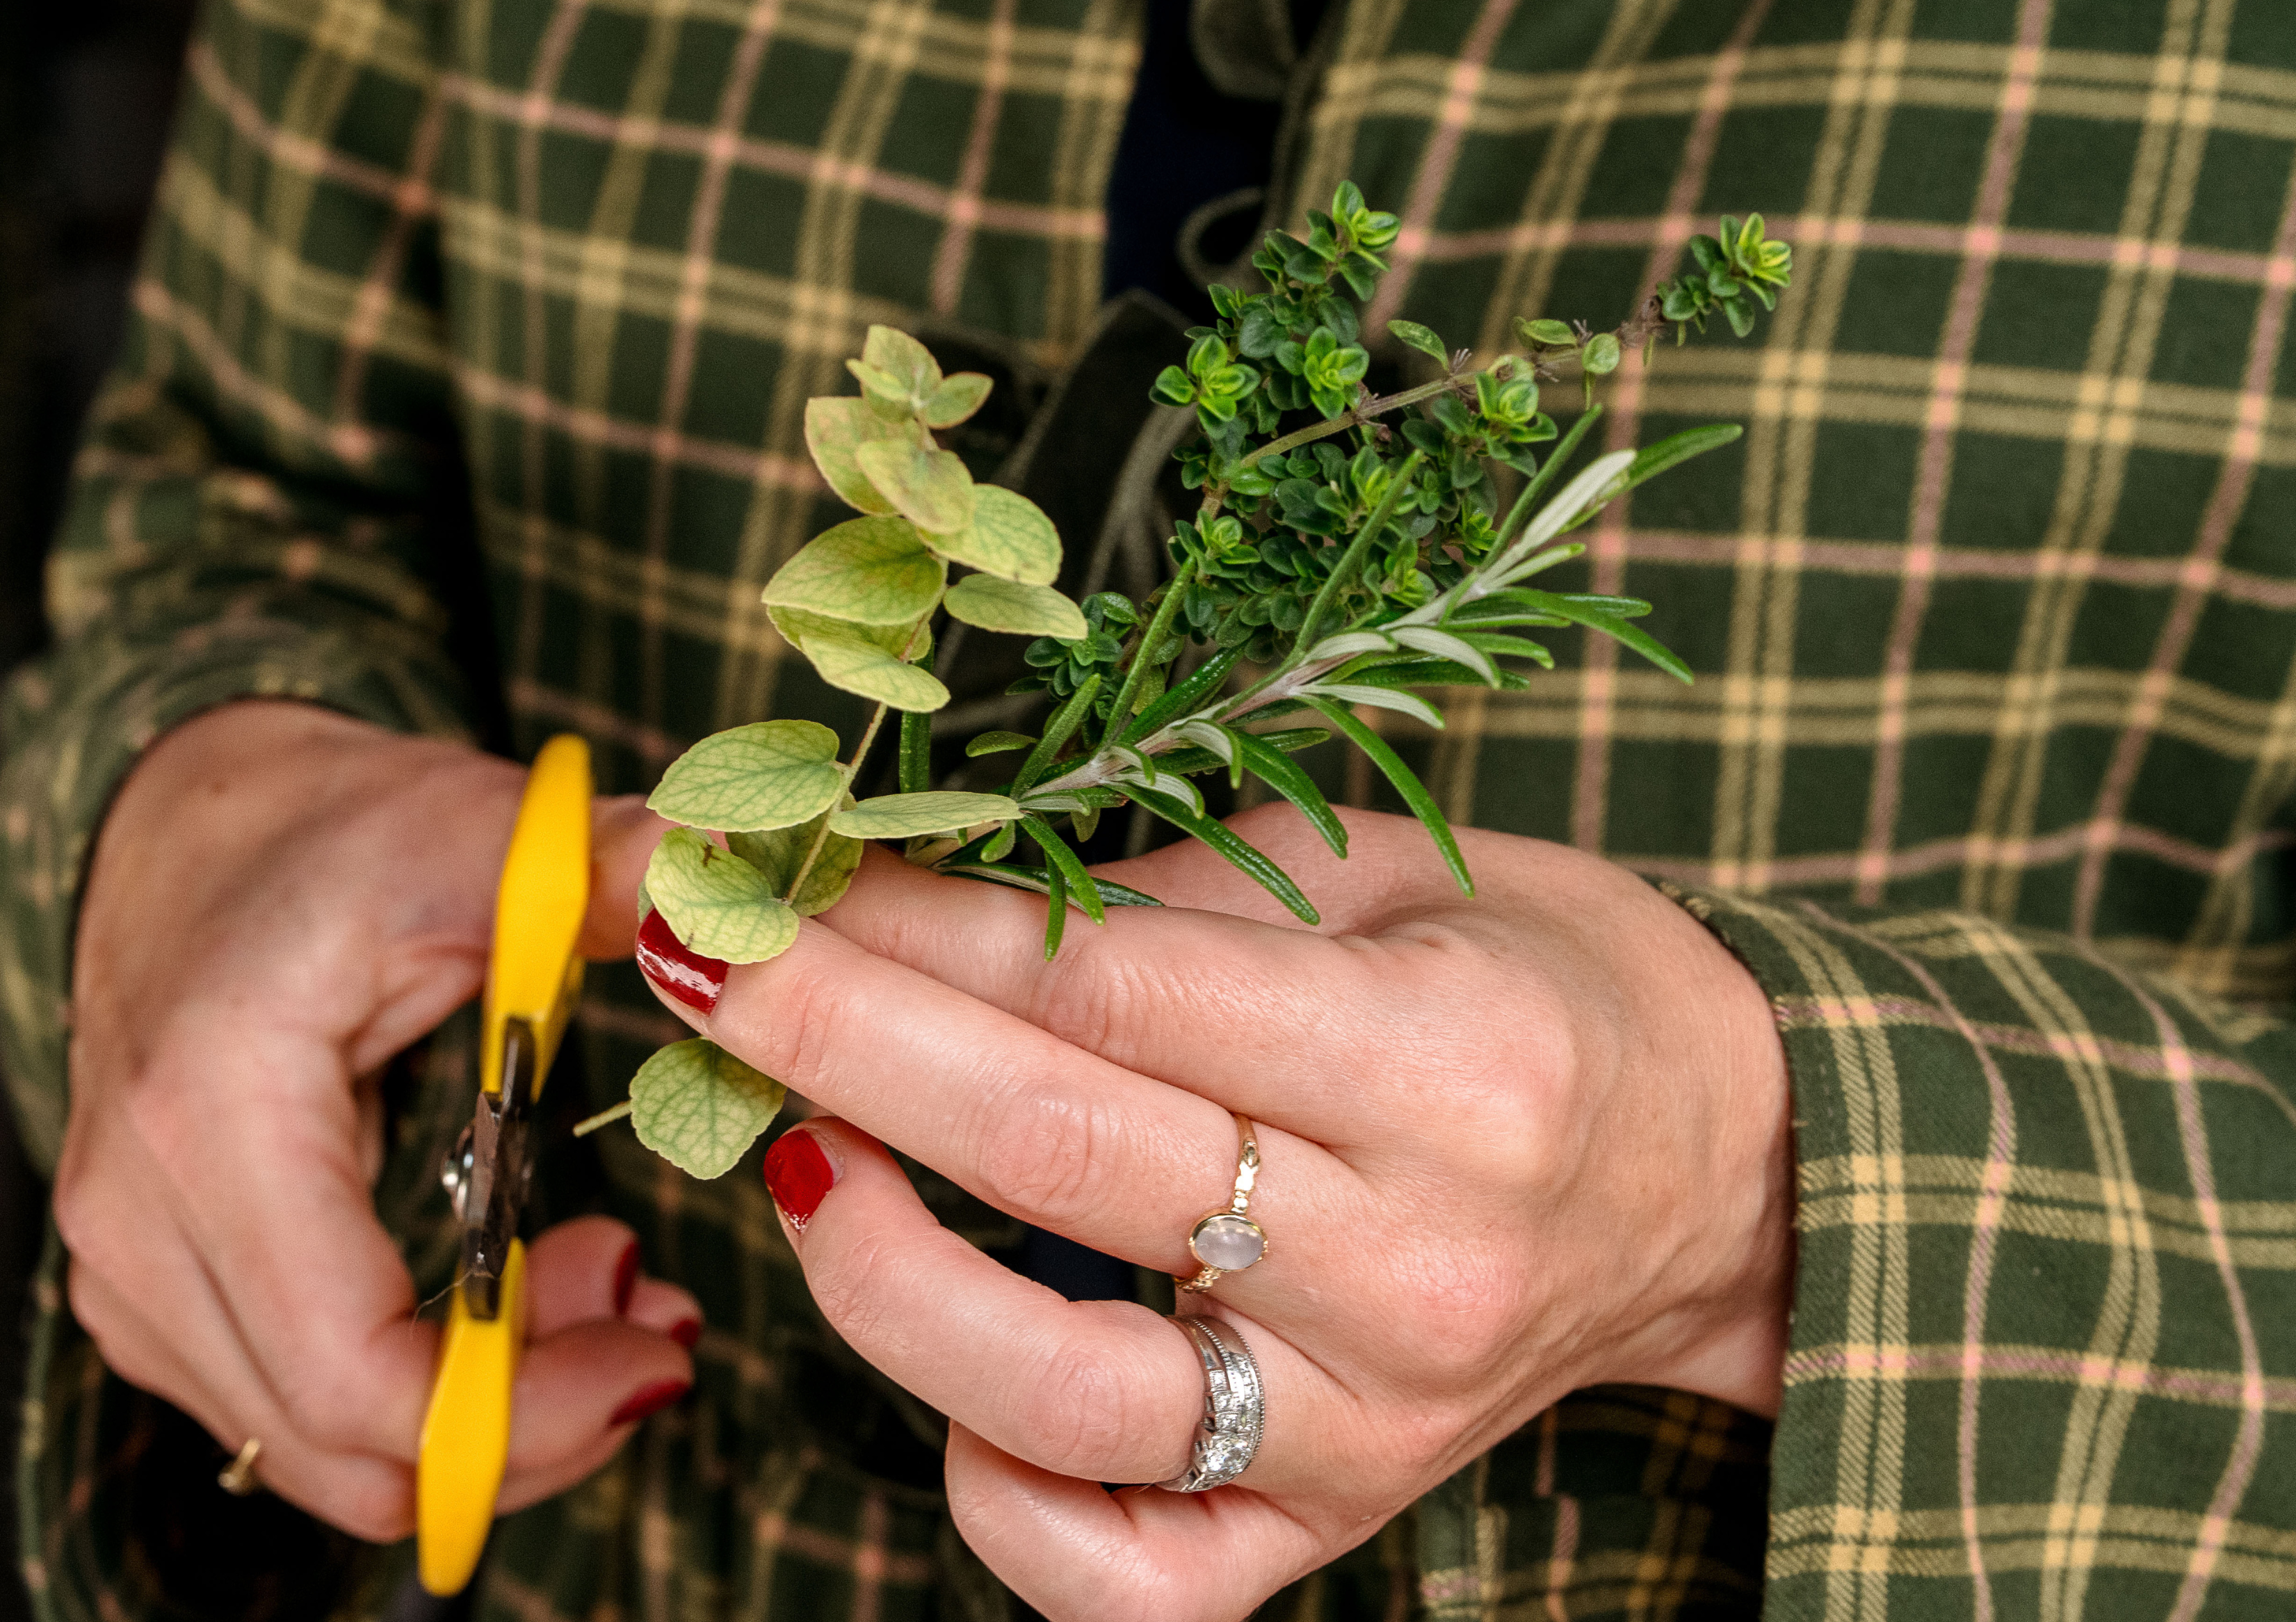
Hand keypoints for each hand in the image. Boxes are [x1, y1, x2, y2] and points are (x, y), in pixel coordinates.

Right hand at [58, 701, 691, 1537]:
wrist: (180, 827)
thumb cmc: (327, 829)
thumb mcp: (480, 831)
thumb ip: (611, 868)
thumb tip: (732, 885)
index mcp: (208, 1118)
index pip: (357, 1375)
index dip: (531, 1407)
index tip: (662, 1349)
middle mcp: (134, 1222)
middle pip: (351, 1451)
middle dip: (534, 1422)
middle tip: (651, 1313)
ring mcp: (123, 1276)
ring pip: (326, 1459)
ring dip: (491, 1411)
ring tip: (602, 1278)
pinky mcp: (147, 1298)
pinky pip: (295, 1419)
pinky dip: (424, 1395)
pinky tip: (518, 1291)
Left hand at [635, 804, 1789, 1620]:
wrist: (1723, 1174)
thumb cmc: (1546, 988)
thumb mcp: (1393, 872)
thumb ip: (1163, 891)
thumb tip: (910, 889)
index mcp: (1450, 1068)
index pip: (1104, 990)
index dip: (908, 929)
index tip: (776, 873)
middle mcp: (1414, 1267)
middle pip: (1051, 1159)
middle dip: (831, 1046)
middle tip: (699, 966)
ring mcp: (1364, 1425)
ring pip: (1051, 1397)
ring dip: (871, 1268)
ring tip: (795, 1157)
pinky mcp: (1333, 1526)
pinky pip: (1123, 1578)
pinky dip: (994, 1501)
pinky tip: (946, 1387)